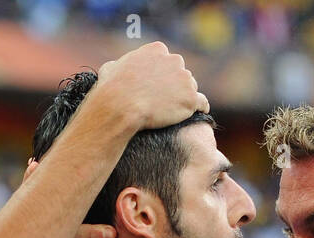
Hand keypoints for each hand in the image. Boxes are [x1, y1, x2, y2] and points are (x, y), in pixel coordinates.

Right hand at [94, 41, 208, 132]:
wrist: (121, 106)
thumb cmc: (112, 88)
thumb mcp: (111, 67)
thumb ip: (121, 64)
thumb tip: (117, 67)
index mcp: (158, 50)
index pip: (167, 60)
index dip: (163, 74)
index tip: (158, 86)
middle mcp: (175, 60)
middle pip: (181, 72)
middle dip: (175, 84)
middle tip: (165, 100)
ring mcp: (185, 79)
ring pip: (191, 88)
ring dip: (185, 96)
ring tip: (173, 110)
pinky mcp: (191, 98)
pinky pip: (202, 102)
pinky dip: (201, 107)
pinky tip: (198, 112)